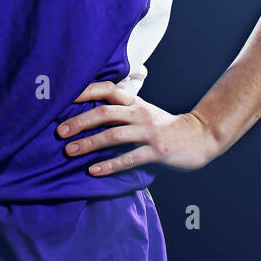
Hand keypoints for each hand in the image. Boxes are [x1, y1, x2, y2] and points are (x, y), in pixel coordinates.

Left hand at [56, 79, 219, 176]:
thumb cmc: (165, 126)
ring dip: (89, 143)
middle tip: (59, 131)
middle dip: (80, 121)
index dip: (85, 91)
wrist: (200, 136)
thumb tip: (89, 115)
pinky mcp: (157, 152)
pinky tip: (93, 171)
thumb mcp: (144, 112)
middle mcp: (140, 114)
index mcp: (135, 102)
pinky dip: (109, 165)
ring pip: (114, 135)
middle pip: (105, 112)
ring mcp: (149, 132)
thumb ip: (122, 111)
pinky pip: (129, 158)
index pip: (107, 90)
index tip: (63, 97)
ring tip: (70, 151)